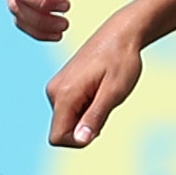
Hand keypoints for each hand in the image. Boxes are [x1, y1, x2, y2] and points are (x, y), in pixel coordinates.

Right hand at [45, 16, 147, 146]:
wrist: (121, 33)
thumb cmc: (121, 61)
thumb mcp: (114, 92)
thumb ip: (95, 117)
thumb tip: (80, 140)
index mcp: (64, 94)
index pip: (57, 137)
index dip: (79, 141)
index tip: (100, 124)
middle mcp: (53, 91)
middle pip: (62, 130)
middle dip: (85, 127)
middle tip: (106, 104)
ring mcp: (56, 87)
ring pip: (68, 120)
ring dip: (87, 116)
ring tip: (104, 93)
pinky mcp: (62, 84)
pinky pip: (70, 109)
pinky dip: (86, 107)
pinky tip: (99, 90)